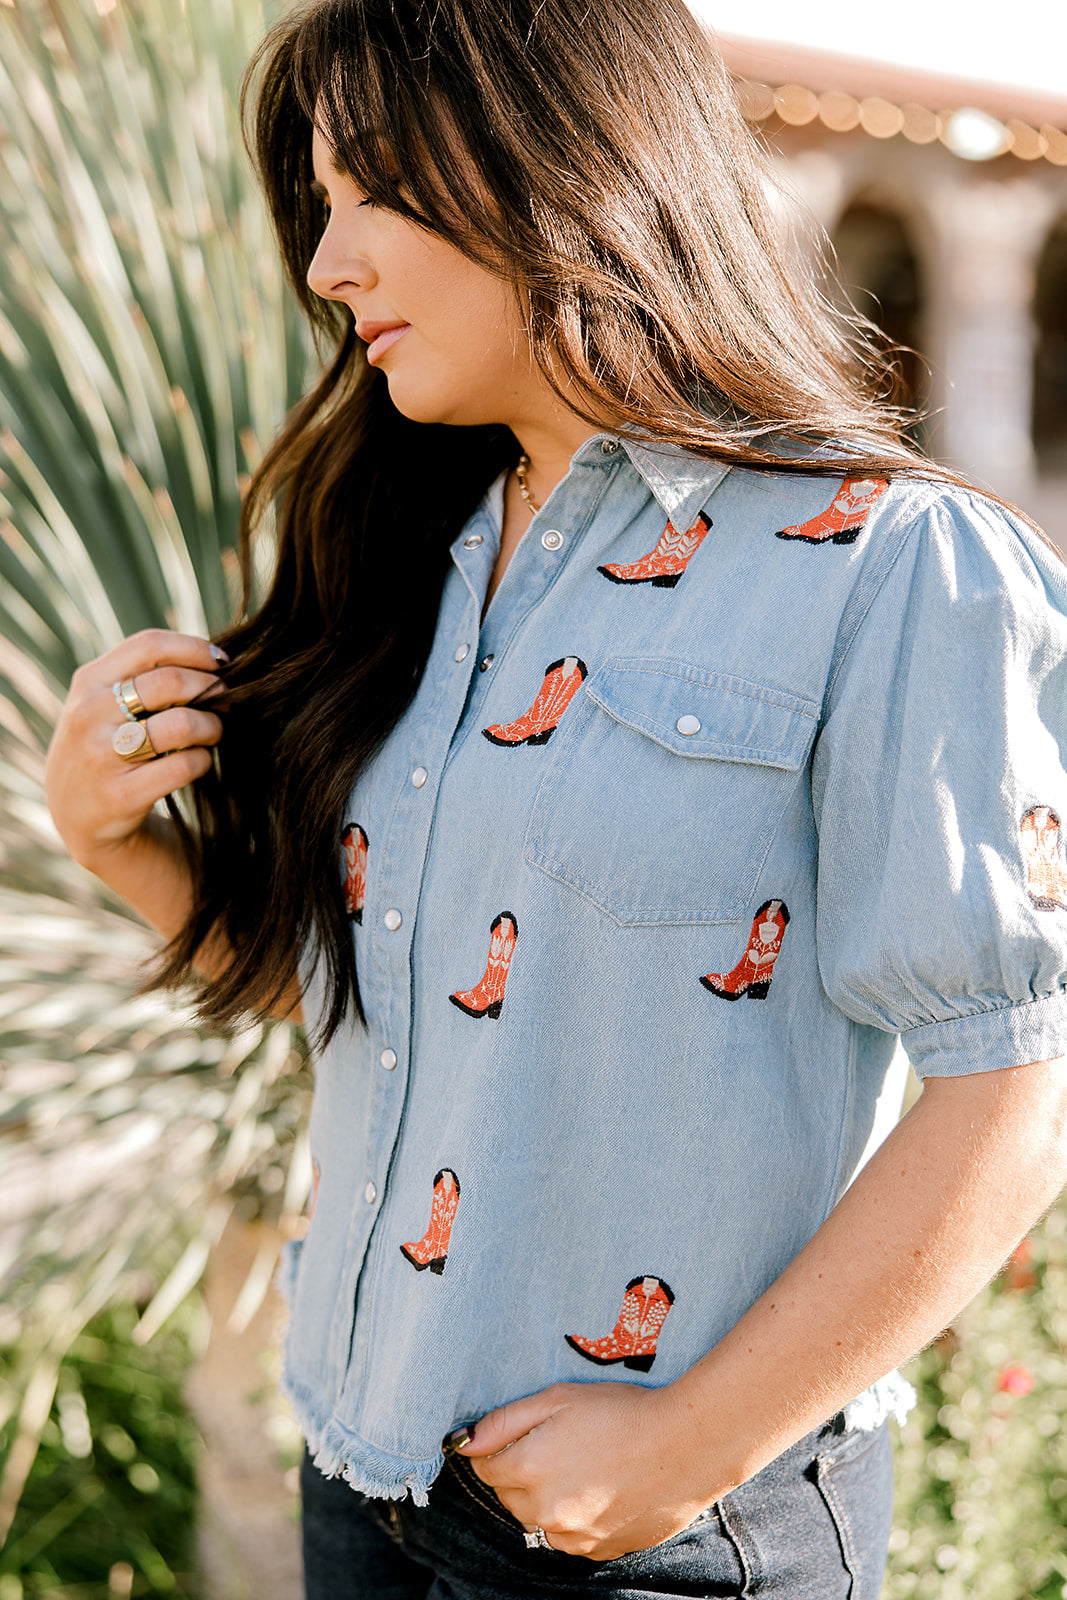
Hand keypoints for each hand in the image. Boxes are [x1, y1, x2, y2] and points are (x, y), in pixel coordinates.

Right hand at [45, 628, 227, 870]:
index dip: (194, 648)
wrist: (73, 813)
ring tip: (213, 732)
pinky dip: (203, 761)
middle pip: (171, 681)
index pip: (149, 644)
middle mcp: (90, 713)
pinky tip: (199, 761)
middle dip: (210, 689)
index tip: (221, 662)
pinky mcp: (121, 794)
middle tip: (224, 702)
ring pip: (181, 724)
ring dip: (212, 726)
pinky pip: (183, 766)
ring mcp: (102, 755)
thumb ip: (141, 676)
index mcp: (89, 681)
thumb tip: (212, 659)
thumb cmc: (103, 745)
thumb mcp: (102, 703)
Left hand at [455, 1380, 712, 1561]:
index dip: (500, 1446)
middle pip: (508, 1495)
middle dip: (521, 1471)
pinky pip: (568, 1535)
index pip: (484, 1466)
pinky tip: (601, 1487)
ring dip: (546, 1496)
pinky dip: (574, 1515)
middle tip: (560, 1442)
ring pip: (537, 1518)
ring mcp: (572, 1537)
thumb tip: (463, 1441)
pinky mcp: (598, 1551)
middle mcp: (544, 1512)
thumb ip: (504, 1421)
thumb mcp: (558, 1399)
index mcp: (528, 1469)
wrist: (687, 1445)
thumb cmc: (622, 1412)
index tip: (524, 1432)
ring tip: (584, 1464)